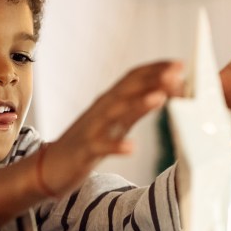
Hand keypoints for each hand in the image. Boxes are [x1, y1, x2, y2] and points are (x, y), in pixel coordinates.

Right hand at [45, 60, 184, 194]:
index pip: (134, 77)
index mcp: (110, 101)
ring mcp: (92, 129)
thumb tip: (167, 92)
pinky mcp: (85, 150)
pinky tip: (131, 147)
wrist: (50, 166)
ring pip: (115, 112)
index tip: (181, 65)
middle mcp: (102, 109)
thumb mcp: (116, 121)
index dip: (156, 69)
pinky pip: (101, 146)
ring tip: (160, 98)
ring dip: (138, 103)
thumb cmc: (88, 142)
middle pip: (127, 88)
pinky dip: (116, 145)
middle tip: (177, 72)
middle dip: (153, 78)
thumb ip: (138, 108)